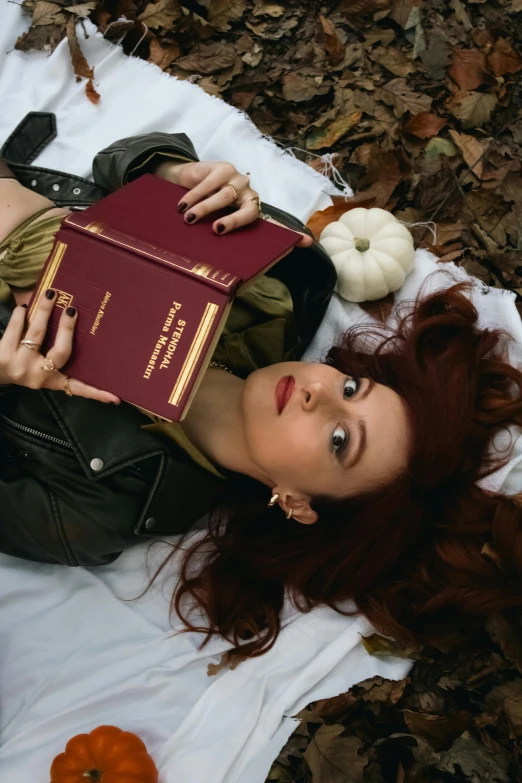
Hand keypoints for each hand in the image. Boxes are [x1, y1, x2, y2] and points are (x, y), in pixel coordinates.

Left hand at [0, 291, 119, 403]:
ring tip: (50, 294)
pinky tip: (23, 308)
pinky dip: (20, 315)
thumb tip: (76, 321)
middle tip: (72, 310)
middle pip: (61, 352)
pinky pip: (16, 328)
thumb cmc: (20, 362)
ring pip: (36, 333)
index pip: (79, 388)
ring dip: (43, 311)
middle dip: (67, 328)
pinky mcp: (3, 355)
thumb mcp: (40, 365)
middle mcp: (38, 376)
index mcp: (52, 380)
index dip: (97, 393)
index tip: (116, 398)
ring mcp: (20, 365)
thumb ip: (57, 353)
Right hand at [155, 159, 312, 246]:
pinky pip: (209, 184)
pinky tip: (183, 206)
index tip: (306, 243)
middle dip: (233, 221)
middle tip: (217, 231)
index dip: (289, 235)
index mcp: (251, 214)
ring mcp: (238, 181)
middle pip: (249, 212)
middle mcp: (250, 198)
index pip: (273, 226)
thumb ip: (224, 247)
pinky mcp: (224, 168)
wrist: (180, 182)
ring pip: (224, 197)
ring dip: (204, 209)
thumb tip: (233, 283)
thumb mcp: (211, 230)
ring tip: (189, 219)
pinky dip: (194, 196)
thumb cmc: (199, 213)